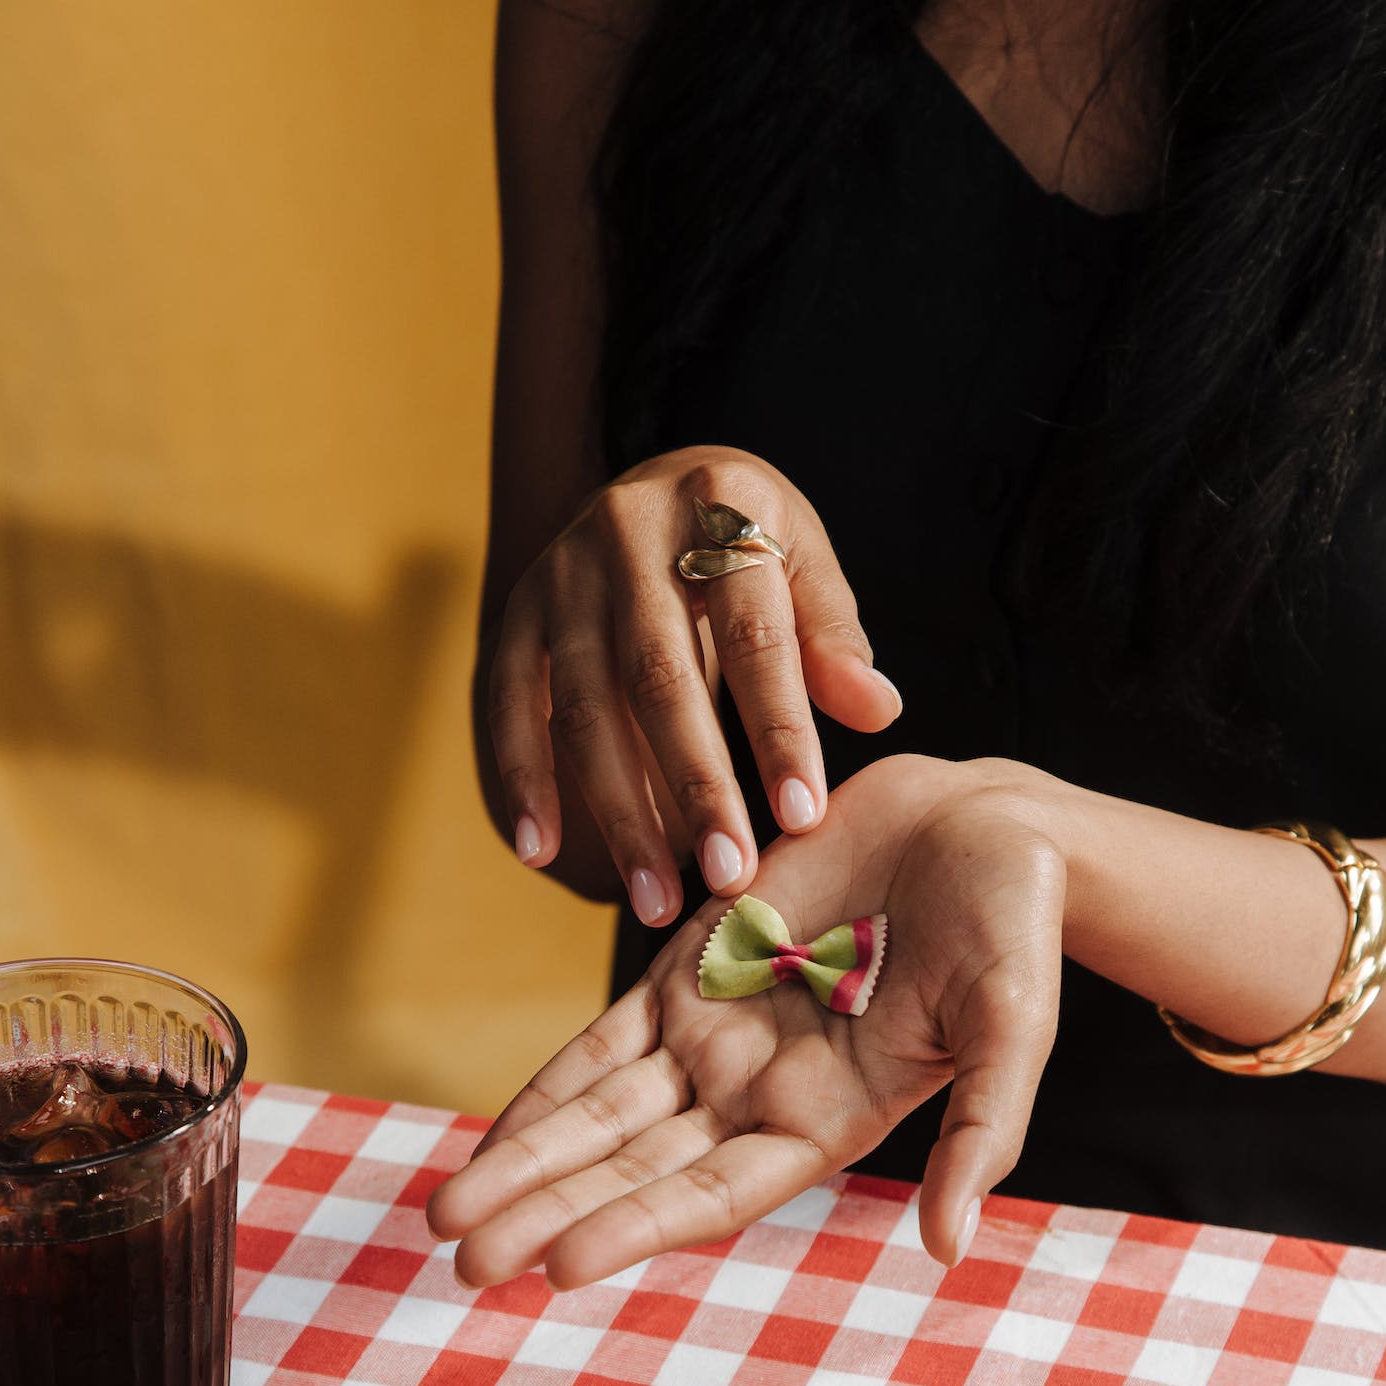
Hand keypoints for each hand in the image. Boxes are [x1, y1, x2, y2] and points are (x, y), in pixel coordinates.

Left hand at [429, 757, 1065, 1285]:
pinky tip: (487, 1141)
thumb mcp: (1011, 1025)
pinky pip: (600, 1047)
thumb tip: (950, 1246)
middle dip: (546, 1212)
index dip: (634, 1227)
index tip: (556, 1265)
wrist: (979, 827)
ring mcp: (718, 1038)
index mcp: (826, 1124)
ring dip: (524, 1166)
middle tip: (460, 1261)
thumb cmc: (1011, 929)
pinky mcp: (691, 974)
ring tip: (443, 1217)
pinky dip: (545, 1093)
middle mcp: (758, 1097)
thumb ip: (983, 1133)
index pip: (711, 1194)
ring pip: (601, 1117)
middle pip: (631, 1170)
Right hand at [487, 445, 901, 926]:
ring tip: (657, 899)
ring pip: (583, 707)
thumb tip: (877, 712)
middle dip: (696, 788)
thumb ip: (833, 638)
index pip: (757, 635)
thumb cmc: (746, 541)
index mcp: (721, 501)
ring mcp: (560, 574)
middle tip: (730, 878)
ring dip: (620, 813)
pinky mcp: (516, 615)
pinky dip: (524, 782)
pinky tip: (542, 852)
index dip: (780, 730)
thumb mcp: (804, 562)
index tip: (803, 818)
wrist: (654, 486)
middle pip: (660, 678)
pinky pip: (508, 707)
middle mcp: (628, 531)